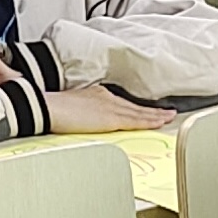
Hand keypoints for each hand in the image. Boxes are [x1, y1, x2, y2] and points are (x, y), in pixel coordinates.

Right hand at [46, 84, 174, 134]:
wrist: (48, 106)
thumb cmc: (53, 107)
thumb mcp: (71, 107)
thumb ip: (82, 112)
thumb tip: (83, 119)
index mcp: (97, 94)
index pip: (122, 103)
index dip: (135, 108)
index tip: (145, 111)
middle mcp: (106, 98)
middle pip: (133, 107)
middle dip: (151, 111)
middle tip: (167, 113)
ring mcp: (110, 107)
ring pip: (138, 113)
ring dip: (155, 116)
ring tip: (169, 117)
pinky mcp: (111, 118)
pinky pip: (135, 121)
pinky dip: (149, 121)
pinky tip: (159, 123)